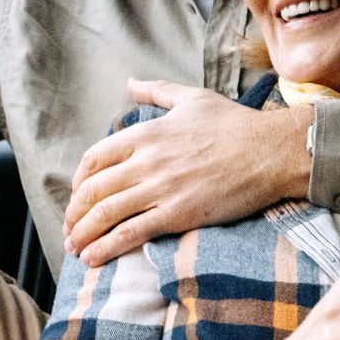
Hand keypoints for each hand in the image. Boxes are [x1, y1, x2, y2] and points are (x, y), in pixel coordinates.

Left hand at [63, 79, 312, 265]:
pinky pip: (131, 233)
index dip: (80, 180)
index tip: (79, 194)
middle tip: (69, 228)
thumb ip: (156, 91)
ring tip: (74, 247)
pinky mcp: (178, 215)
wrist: (271, 152)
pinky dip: (106, 247)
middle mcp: (147, 161)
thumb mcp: (192, 97)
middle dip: (74, 213)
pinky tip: (94, 258)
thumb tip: (130, 82)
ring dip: (83, 234)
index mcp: (147, 133)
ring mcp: (161, 189)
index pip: (95, 158)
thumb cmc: (235, 124)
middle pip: (93, 190)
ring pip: (106, 214)